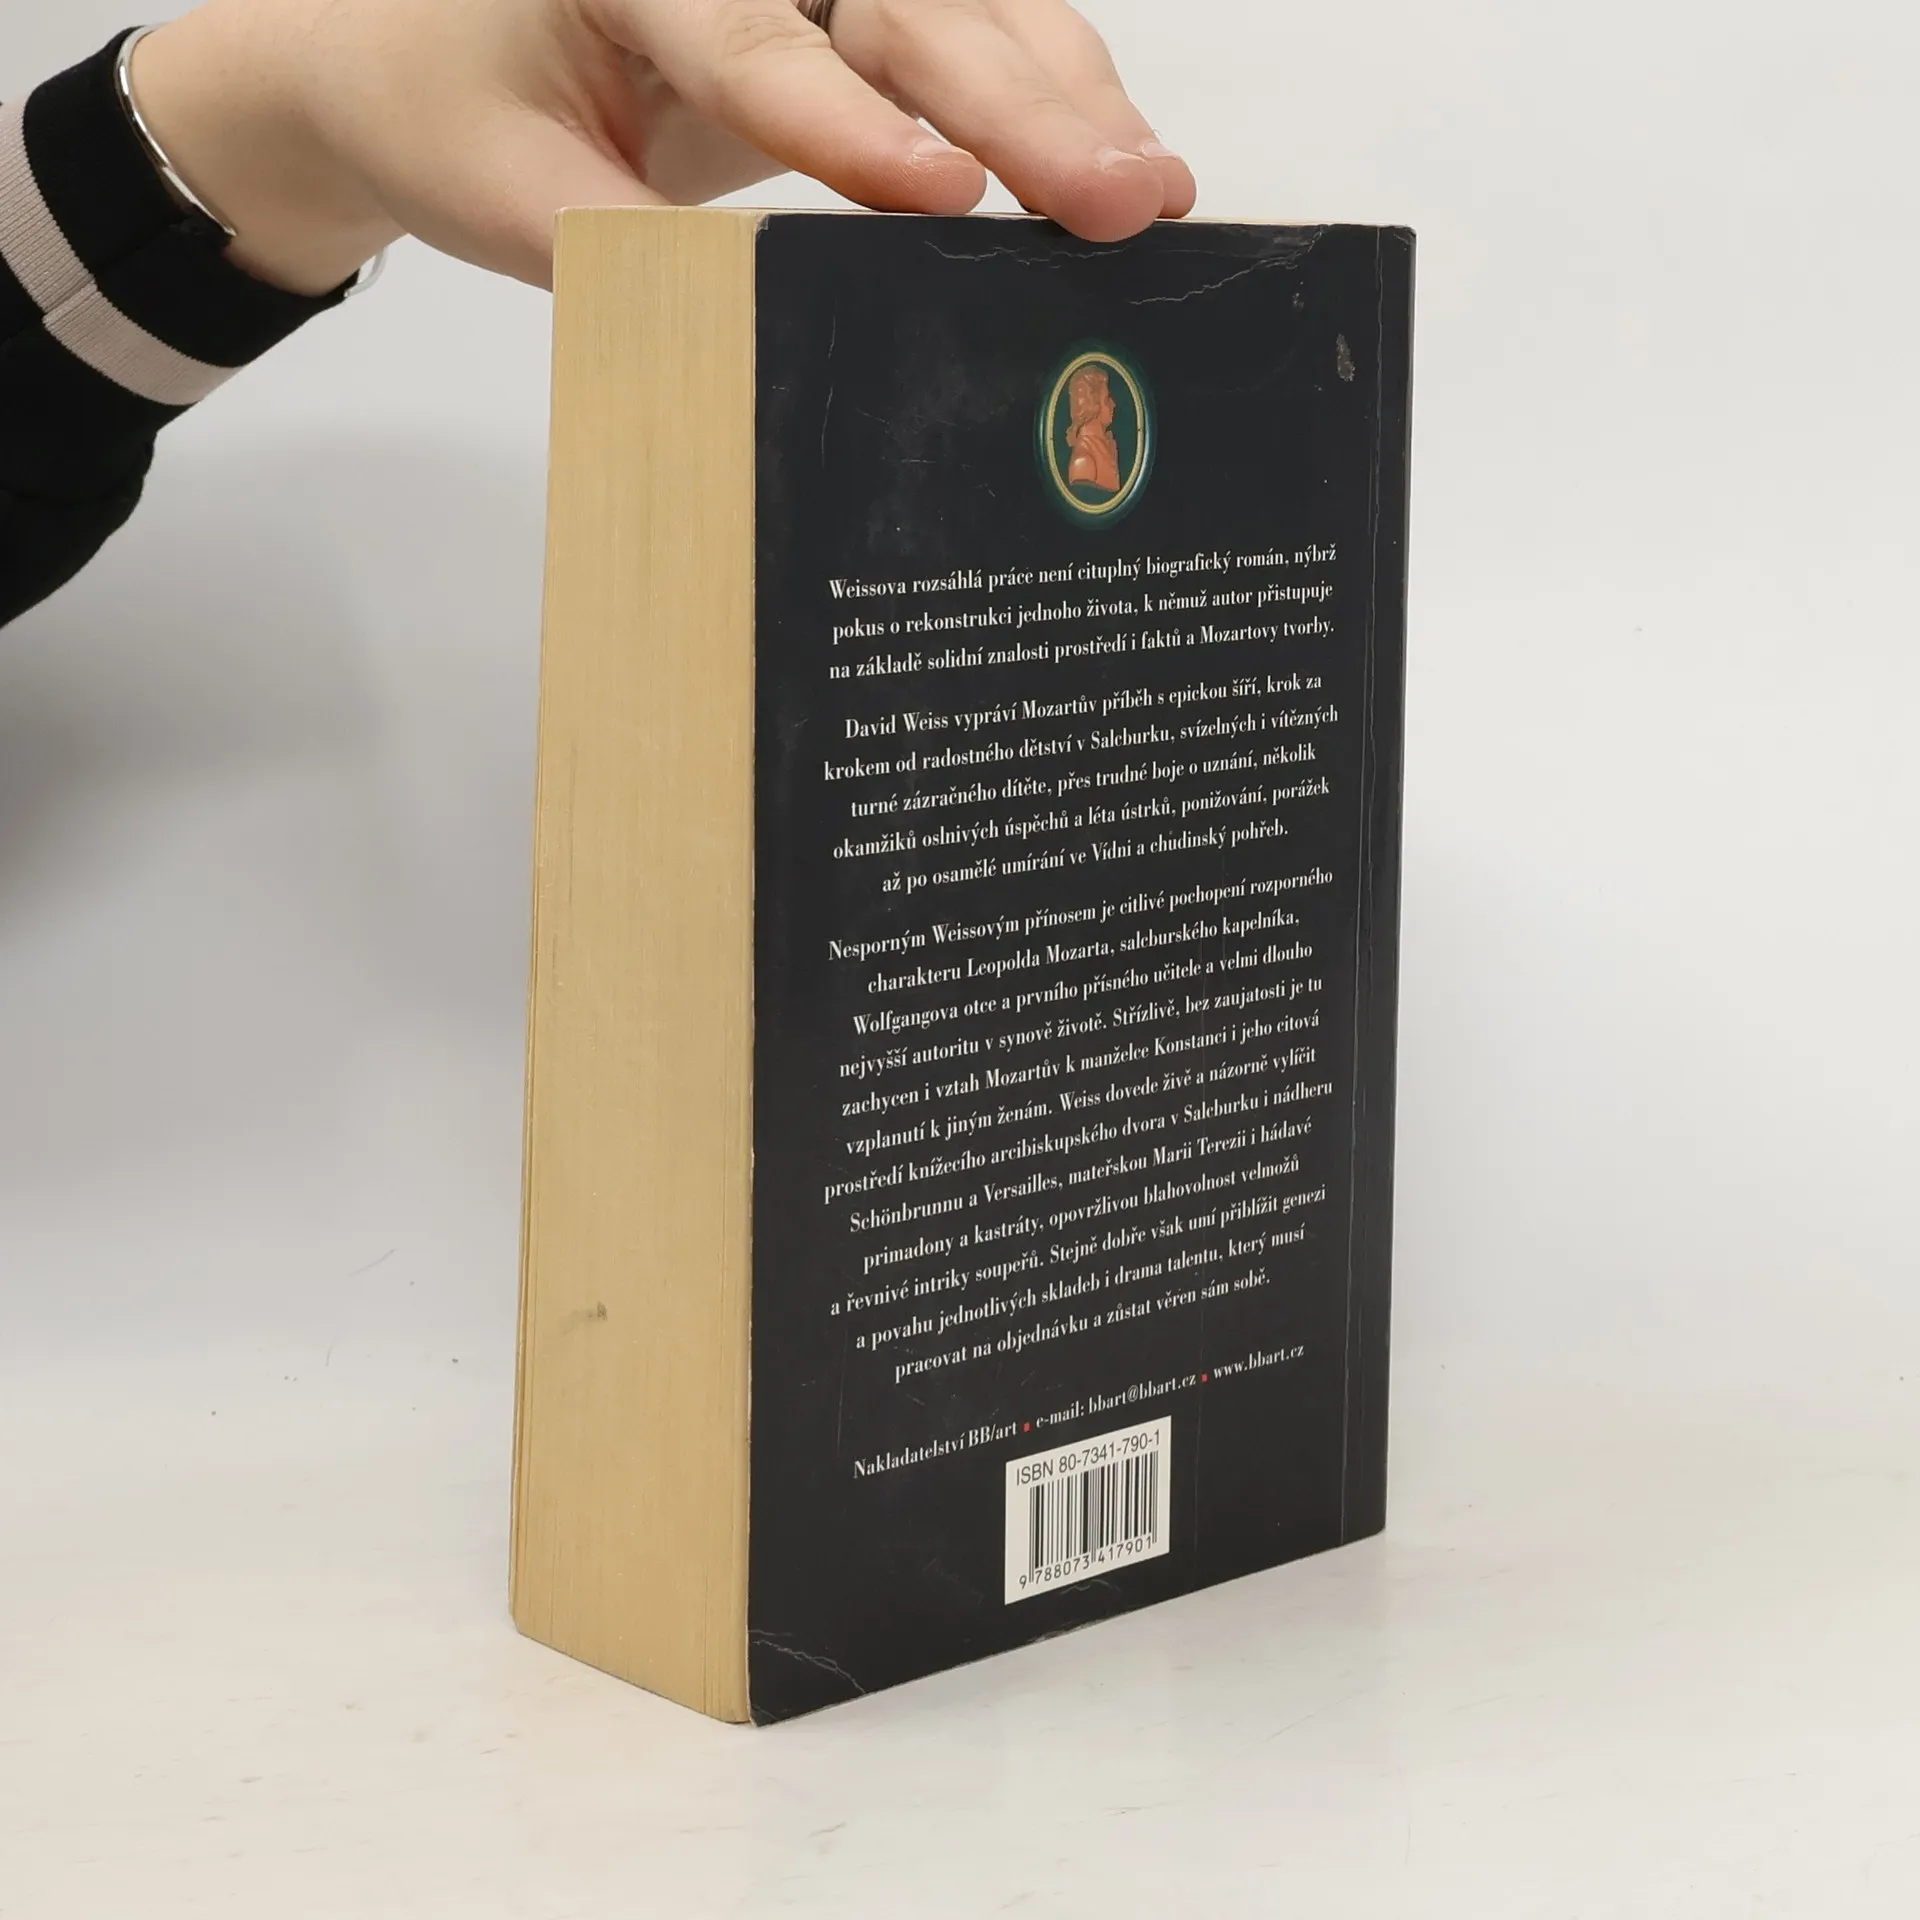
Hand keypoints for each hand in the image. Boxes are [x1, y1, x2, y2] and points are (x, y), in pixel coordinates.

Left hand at [130, 0, 1196, 295]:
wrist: (431, 50)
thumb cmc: (456, 109)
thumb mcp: (507, 193)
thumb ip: (619, 250)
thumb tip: (754, 334)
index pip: (749, 35)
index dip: (848, 122)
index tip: (943, 196)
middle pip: (904, 6)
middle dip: (1020, 109)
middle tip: (1118, 198)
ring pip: (965, 7)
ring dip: (1065, 98)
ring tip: (1149, 191)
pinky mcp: (854, 4)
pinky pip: (971, 32)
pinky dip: (1048, 96)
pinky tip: (1117, 157)